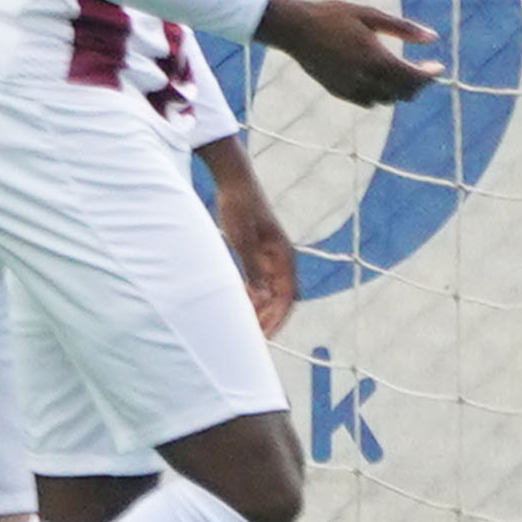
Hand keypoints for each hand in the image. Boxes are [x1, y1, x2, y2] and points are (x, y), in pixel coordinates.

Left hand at [209, 156, 301, 337]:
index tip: (264, 336)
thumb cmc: (239, 206)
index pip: (286, 297)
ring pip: (268, 291)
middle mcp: (280, 259)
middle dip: (268, 319)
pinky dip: (250, 295)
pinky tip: (237, 305)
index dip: (277, 319)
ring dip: (259, 309)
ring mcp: (269, 256)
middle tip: (253, 340)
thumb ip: (251, 267)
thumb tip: (259, 297)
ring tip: (245, 328)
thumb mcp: (242, 238)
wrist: (234, 181)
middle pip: (279, 298)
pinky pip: (257, 281)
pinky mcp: (256, 253)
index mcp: (283, 257)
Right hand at [256, 0, 440, 109]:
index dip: (430, 74)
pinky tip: (378, 80)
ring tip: (401, 76)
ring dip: (398, 91)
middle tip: (422, 71)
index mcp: (376, 58)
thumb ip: (403, 28)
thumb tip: (433, 37)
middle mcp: (365, 77)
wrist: (294, 28)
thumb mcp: (370, 15)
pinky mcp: (338, 91)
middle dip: (417, 84)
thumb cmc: (331, 15)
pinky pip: (367, 102)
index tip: (437, 66)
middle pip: (404, 92)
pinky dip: (379, 95)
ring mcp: (351, 87)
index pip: (414, 77)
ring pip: (387, 100)